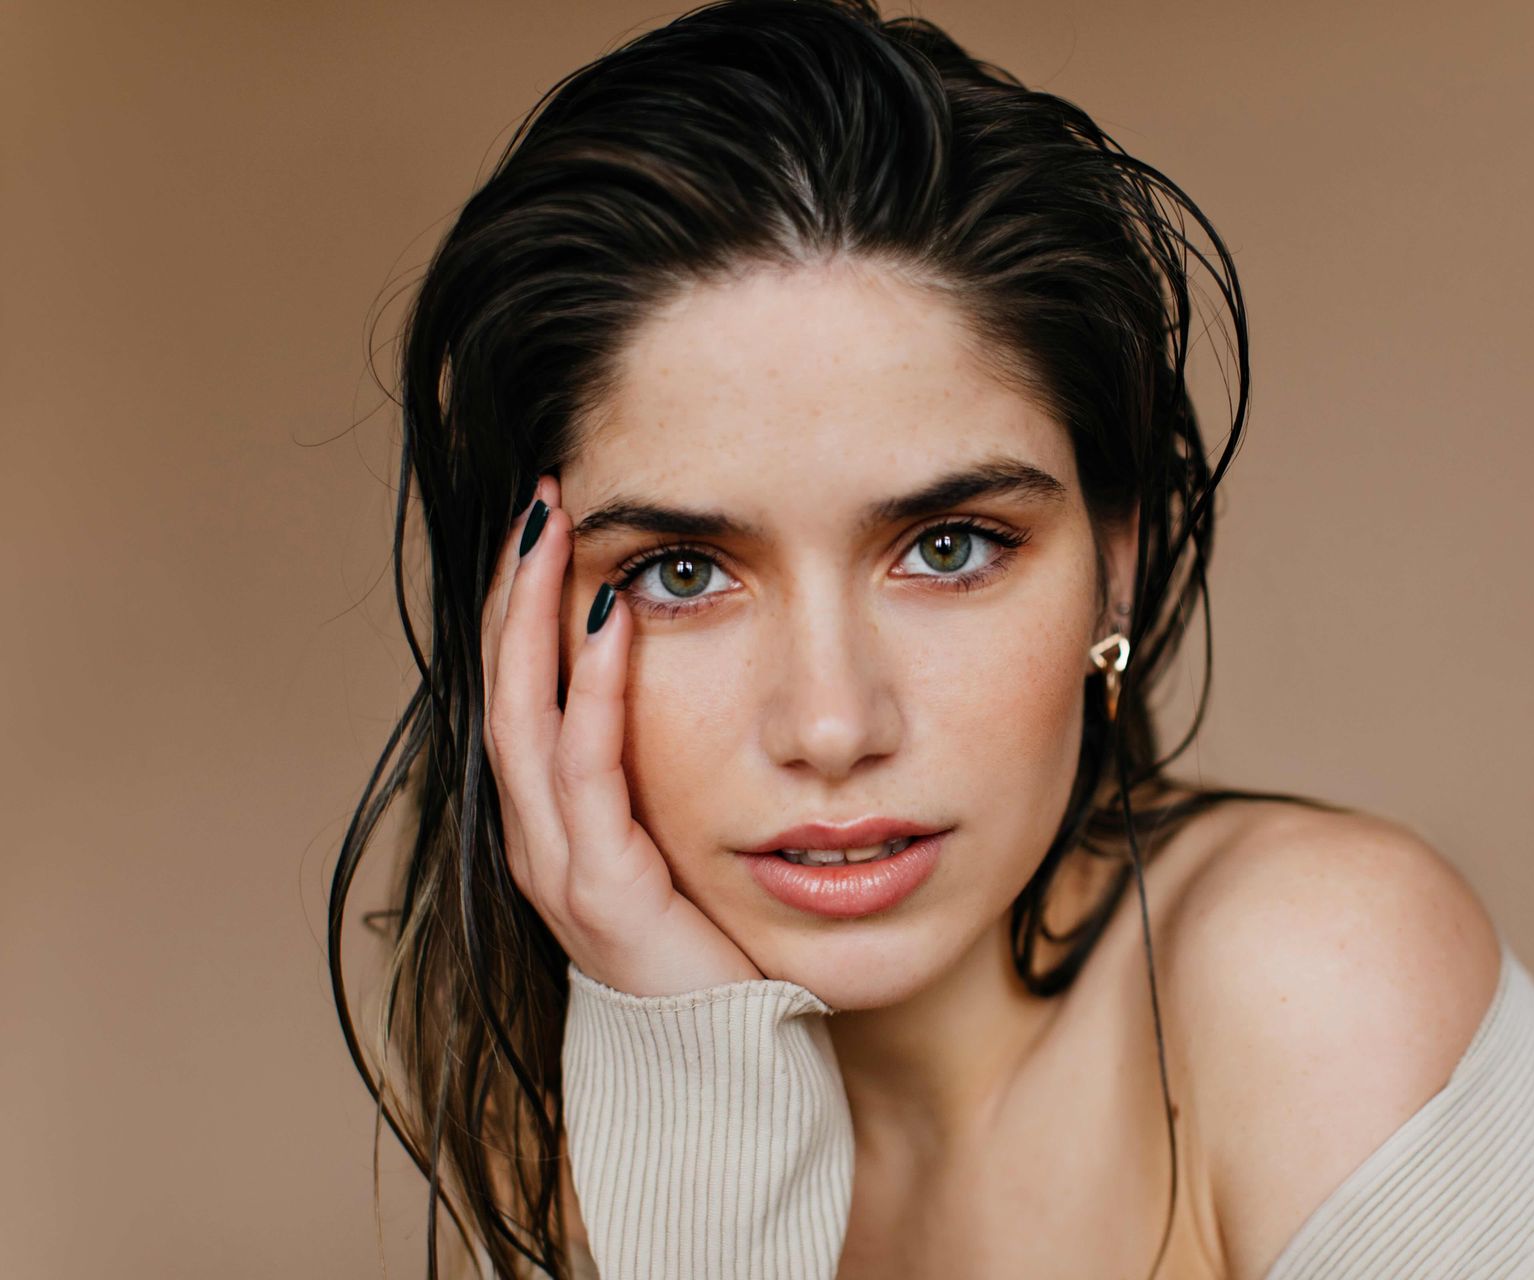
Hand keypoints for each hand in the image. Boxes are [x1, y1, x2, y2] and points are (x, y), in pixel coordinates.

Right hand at [480, 474, 762, 997]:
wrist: (721, 1066)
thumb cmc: (713, 951)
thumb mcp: (681, 842)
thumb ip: (663, 775)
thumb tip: (685, 689)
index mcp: (552, 821)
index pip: (520, 689)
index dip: (524, 605)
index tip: (549, 523)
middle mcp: (536, 836)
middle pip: (504, 685)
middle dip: (517, 588)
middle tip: (541, 497)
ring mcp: (557, 863)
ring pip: (524, 713)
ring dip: (537, 615)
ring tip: (555, 532)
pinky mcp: (599, 888)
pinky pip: (585, 769)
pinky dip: (591, 690)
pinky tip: (607, 621)